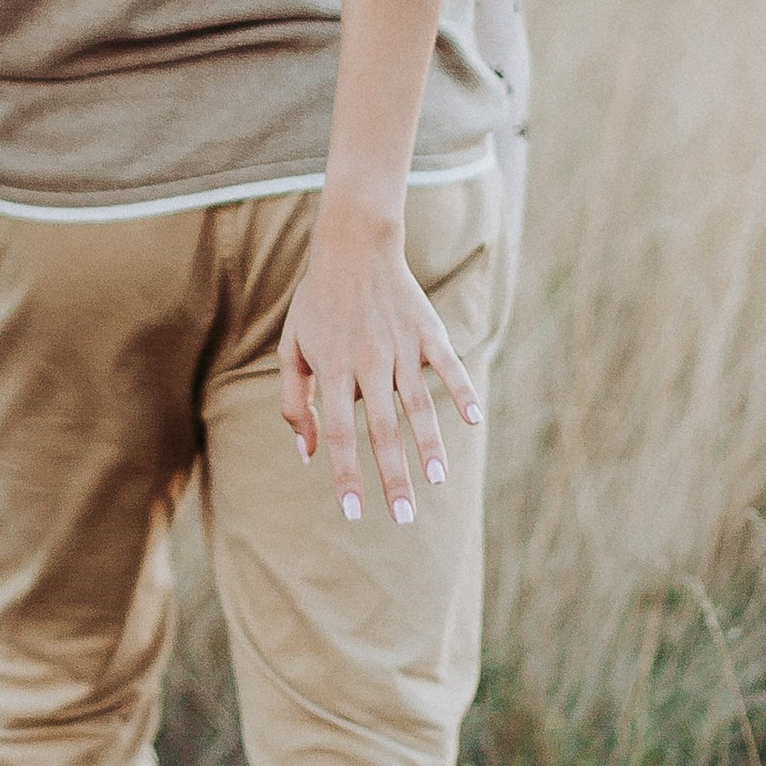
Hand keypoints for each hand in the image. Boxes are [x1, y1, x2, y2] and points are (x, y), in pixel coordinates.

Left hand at [280, 211, 480, 524]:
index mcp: (334, 369)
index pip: (342, 434)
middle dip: (394, 476)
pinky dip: (461, 391)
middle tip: (404, 518)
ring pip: (418, 404)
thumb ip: (296, 403)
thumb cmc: (317, 305)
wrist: (353, 248)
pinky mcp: (428, 331)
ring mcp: (401, 346)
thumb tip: (307, 455)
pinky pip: (447, 366)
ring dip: (428, 445)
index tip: (354, 513)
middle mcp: (369, 361)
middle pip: (383, 429)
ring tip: (436, 482)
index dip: (346, 475)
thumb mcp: (292, 349)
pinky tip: (473, 420)